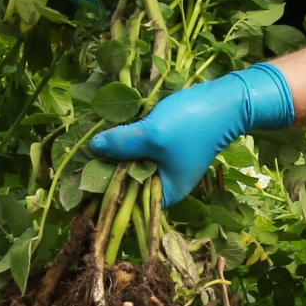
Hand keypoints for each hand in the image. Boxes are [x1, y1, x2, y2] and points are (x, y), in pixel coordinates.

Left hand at [90, 66, 295, 203]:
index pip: (126, 203)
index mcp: (165, 193)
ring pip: (131, 165)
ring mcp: (166, 166)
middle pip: (127, 184)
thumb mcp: (152, 135)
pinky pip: (140, 151)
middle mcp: (165, 184)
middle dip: (108, 171)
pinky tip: (114, 134)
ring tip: (94, 145)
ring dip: (117, 154)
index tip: (80, 182)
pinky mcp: (166, 148)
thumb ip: (122, 144)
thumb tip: (93, 148)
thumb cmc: (191, 124)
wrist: (226, 101)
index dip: (103, 195)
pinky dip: (129, 144)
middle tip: (83, 158)